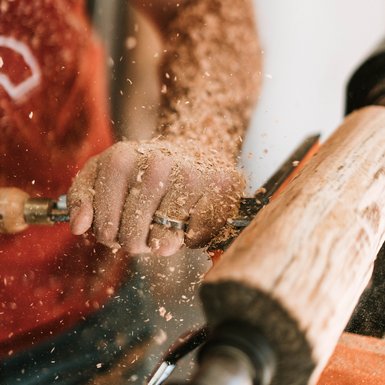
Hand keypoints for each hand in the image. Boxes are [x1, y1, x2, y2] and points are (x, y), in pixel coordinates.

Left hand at [68, 140, 243, 256]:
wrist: (191, 153)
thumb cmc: (143, 170)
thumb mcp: (103, 174)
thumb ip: (82, 197)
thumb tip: (79, 227)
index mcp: (121, 160)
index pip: (104, 227)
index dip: (109, 235)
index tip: (115, 227)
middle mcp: (157, 164)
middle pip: (133, 237)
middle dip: (135, 242)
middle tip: (142, 229)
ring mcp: (191, 176)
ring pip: (164, 242)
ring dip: (162, 243)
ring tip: (164, 224)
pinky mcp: (220, 189)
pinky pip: (196, 238)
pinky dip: (189, 239)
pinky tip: (187, 220)